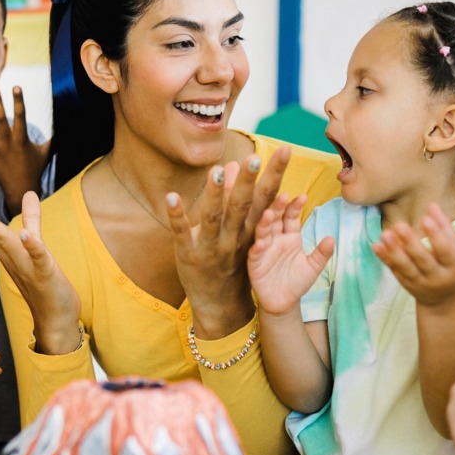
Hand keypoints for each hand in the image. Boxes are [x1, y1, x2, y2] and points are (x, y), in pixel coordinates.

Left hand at [0, 87, 50, 213]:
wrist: (21, 190)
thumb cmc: (34, 169)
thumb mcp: (46, 152)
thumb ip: (54, 138)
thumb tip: (67, 128)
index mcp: (22, 139)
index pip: (21, 116)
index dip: (18, 101)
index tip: (16, 86)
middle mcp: (8, 143)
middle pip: (1, 120)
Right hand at [0, 187, 81, 353]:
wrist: (56, 320)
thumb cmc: (45, 284)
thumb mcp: (37, 245)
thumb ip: (32, 219)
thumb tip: (30, 192)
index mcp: (5, 247)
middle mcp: (9, 255)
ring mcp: (26, 265)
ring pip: (3, 240)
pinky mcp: (46, 274)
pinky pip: (39, 258)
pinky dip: (32, 246)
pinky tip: (24, 234)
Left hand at [165, 148, 290, 337]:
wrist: (220, 304)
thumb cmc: (233, 260)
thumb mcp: (245, 233)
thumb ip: (242, 200)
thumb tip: (233, 163)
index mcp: (251, 230)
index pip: (267, 198)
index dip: (275, 174)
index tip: (283, 150)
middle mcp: (234, 237)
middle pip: (243, 206)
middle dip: (248, 183)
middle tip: (253, 159)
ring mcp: (211, 246)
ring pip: (214, 219)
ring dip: (215, 195)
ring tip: (216, 171)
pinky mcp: (188, 253)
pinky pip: (181, 233)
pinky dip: (177, 216)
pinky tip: (171, 197)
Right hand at [248, 193, 332, 315]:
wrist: (284, 303)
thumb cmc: (297, 282)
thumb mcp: (313, 267)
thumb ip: (322, 253)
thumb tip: (332, 239)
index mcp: (290, 236)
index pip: (291, 216)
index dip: (295, 207)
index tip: (303, 197)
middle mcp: (275, 239)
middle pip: (276, 219)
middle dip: (278, 207)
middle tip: (283, 196)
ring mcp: (264, 249)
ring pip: (263, 232)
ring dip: (265, 223)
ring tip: (269, 214)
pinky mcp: (255, 263)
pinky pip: (256, 253)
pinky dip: (258, 246)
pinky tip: (261, 242)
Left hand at [372, 204, 454, 306]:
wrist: (443, 300)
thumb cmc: (449, 266)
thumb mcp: (454, 249)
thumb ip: (444, 227)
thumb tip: (432, 205)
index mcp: (454, 266)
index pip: (445, 250)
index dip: (436, 235)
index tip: (424, 219)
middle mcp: (437, 276)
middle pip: (423, 260)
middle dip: (411, 243)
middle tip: (399, 225)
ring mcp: (420, 283)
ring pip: (406, 268)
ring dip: (394, 251)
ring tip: (385, 234)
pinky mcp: (405, 284)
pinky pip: (394, 271)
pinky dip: (385, 259)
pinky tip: (376, 245)